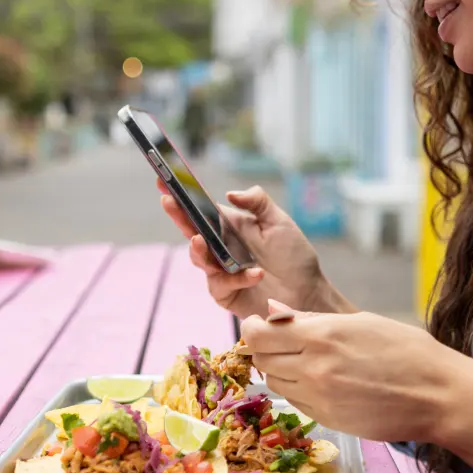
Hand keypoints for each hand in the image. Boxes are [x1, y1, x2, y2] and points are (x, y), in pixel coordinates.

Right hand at [157, 180, 353, 318]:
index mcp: (231, 226)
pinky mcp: (225, 292)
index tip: (165, 180)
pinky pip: (219, 284)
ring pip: (199, 258)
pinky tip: (256, 274)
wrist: (308, 293)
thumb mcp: (279, 222)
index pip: (202, 209)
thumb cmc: (294, 256)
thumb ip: (257, 202)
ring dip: (198, 249)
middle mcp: (221, 246)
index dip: (183, 196)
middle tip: (168, 201)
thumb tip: (230, 193)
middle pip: (192, 229)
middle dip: (178, 215)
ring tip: (199, 240)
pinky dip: (235, 278)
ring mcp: (220, 270)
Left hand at [240, 300, 461, 442]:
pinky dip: (299, 389)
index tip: (260, 325)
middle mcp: (313, 369)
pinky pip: (296, 402)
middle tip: (280, 341)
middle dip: (265, 348)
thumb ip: (311, 319)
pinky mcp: (327, 420)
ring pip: (276, 382)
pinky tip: (321, 380)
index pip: (259, 334)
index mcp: (321, 337)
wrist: (438, 395)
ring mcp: (319, 399)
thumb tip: (273, 310)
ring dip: (281, 370)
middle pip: (262, 359)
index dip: (253, 328)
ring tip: (306, 360)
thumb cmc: (406, 350)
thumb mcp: (360, 322)